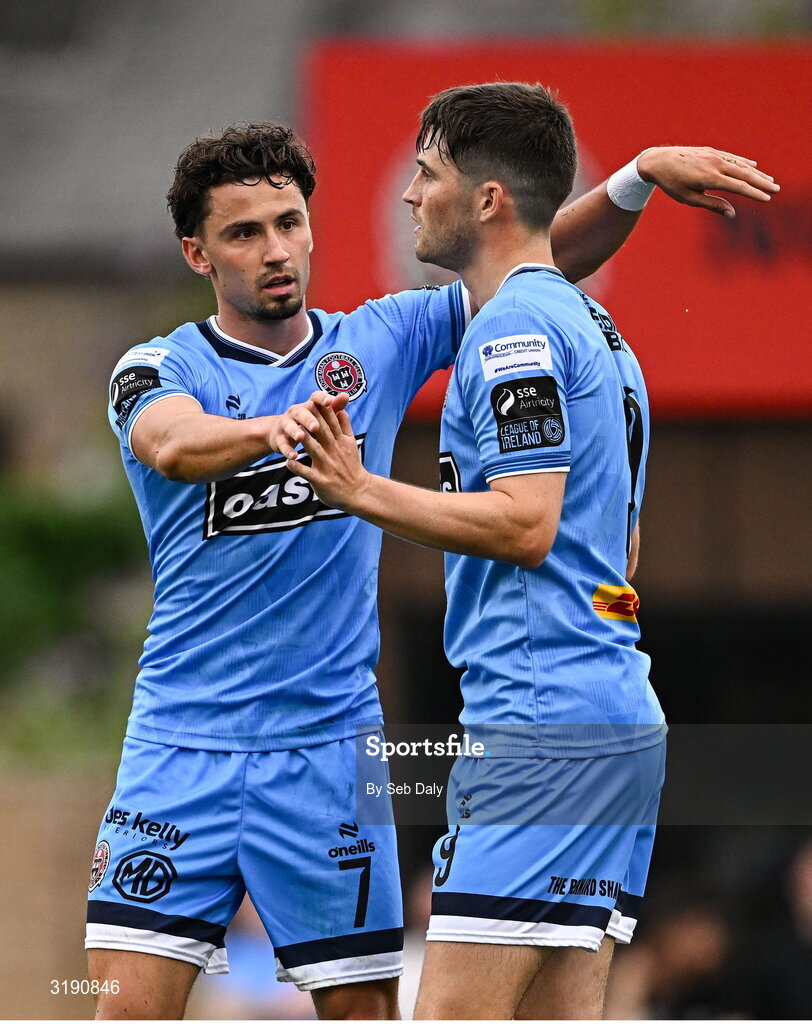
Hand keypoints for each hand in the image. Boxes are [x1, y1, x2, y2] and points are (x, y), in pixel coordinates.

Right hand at [268, 391, 348, 459]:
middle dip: (309, 418)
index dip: (322, 399)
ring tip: (301, 437)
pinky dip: (287, 450)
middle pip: (301, 412)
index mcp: (308, 406)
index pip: (315, 398)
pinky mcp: (279, 438)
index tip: (329, 402)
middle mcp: (296, 412)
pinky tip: (293, 456)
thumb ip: (333, 407)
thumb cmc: (306, 422)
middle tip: (316, 426)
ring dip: (295, 431)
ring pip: (289, 426)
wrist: (280, 432)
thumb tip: (346, 396)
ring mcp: (286, 425)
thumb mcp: (320, 416)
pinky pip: (282, 444)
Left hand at [286, 400, 366, 510]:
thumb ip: (345, 426)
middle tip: (301, 408)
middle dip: (312, 420)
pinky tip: (288, 462)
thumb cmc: (352, 465)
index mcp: (341, 441)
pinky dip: (297, 467)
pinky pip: (307, 473)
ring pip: (314, 450)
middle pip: (322, 432)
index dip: (324, 410)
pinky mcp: (321, 480)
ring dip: (304, 440)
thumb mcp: (351, 443)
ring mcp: (327, 466)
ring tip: (293, 432)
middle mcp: (334, 451)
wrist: (359, 491)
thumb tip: (341, 409)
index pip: (332, 422)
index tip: (315, 398)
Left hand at [637, 146, 779, 217]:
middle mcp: (715, 164)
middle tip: (776, 190)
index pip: (739, 187)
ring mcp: (714, 155)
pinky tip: (753, 166)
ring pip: (740, 165)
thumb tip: (731, 213)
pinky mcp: (711, 151)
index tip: (767, 199)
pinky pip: (732, 157)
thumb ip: (712, 205)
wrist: (658, 161)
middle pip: (745, 174)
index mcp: (710, 178)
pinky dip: (744, 162)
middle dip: (762, 183)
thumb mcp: (689, 198)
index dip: (754, 193)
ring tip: (769, 180)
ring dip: (756, 173)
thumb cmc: (672, 184)